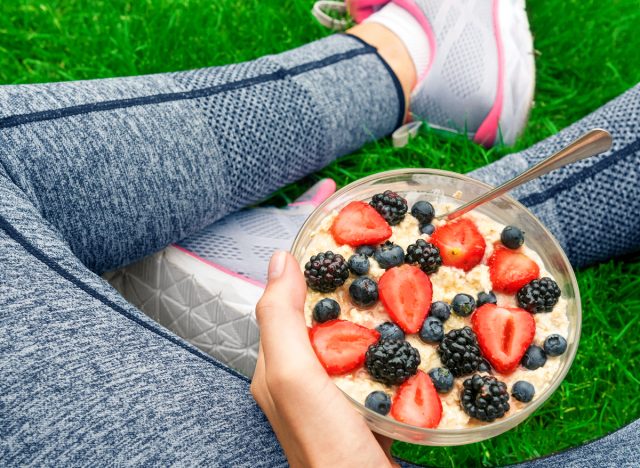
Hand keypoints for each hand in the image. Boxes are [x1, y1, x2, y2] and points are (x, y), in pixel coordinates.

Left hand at [251, 250, 397, 466]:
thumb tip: (280, 260)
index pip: (288, 295)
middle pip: (322, 309)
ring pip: (350, 330)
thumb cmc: (327, 446)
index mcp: (277, 363)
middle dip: (346, 273)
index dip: (310, 255)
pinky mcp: (363, 402)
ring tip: (398, 270)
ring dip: (370, 301)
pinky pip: (373, 356)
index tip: (337, 213)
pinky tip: (409, 325)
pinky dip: (388, 334)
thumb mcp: (295, 377)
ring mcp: (335, 389)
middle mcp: (302, 374)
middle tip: (377, 241)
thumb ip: (281, 319)